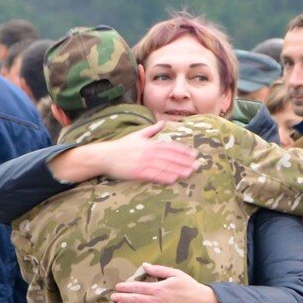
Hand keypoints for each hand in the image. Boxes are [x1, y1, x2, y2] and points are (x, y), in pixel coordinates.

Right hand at [48, 122, 197, 184]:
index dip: (183, 151)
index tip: (194, 154)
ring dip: (179, 169)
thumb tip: (163, 122)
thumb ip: (151, 130)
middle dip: (185, 161)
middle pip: (171, 157)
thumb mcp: (137, 135)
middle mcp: (148, 152)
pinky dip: (165, 177)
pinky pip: (154, 175)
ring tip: (190, 173)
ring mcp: (143, 162)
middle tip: (198, 165)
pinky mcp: (137, 172)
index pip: (170, 146)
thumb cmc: (120, 146)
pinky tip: (174, 179)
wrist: (104, 156)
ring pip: (165, 166)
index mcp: (150, 143)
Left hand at [111, 263, 223, 302]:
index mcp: (159, 288)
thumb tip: (144, 265)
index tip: (117, 287)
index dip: (126, 287)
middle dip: (122, 298)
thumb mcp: (175, 273)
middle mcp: (157, 301)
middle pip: (136, 299)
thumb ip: (159, 270)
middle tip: (112, 297)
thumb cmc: (189, 286)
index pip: (138, 287)